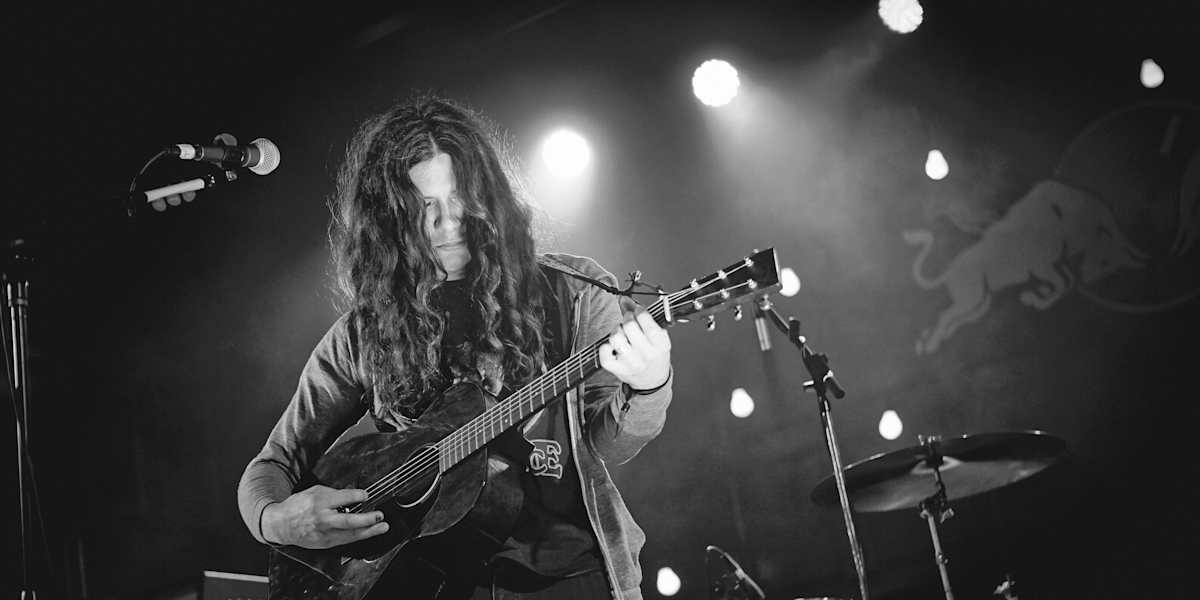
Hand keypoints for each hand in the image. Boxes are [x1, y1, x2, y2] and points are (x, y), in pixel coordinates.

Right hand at [261, 485, 388, 548]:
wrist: (280, 524)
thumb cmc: (298, 505)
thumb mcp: (314, 491)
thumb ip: (334, 494)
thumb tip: (354, 496)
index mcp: (319, 502)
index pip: (342, 498)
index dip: (356, 496)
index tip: (366, 495)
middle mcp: (322, 519)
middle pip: (347, 521)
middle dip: (366, 519)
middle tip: (379, 515)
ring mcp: (324, 534)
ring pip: (350, 534)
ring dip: (369, 531)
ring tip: (382, 527)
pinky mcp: (325, 543)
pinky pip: (345, 540)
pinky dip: (358, 536)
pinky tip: (368, 532)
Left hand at [598, 311, 671, 390]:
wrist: (652, 380)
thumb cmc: (655, 354)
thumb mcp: (656, 335)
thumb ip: (641, 316)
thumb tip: (624, 300)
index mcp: (660, 344)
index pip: (646, 320)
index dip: (638, 310)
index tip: (637, 310)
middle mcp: (647, 354)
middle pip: (629, 326)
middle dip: (627, 318)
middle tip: (629, 322)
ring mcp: (632, 363)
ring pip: (615, 337)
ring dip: (616, 331)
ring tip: (622, 334)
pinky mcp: (618, 370)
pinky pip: (604, 353)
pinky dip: (605, 347)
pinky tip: (613, 347)